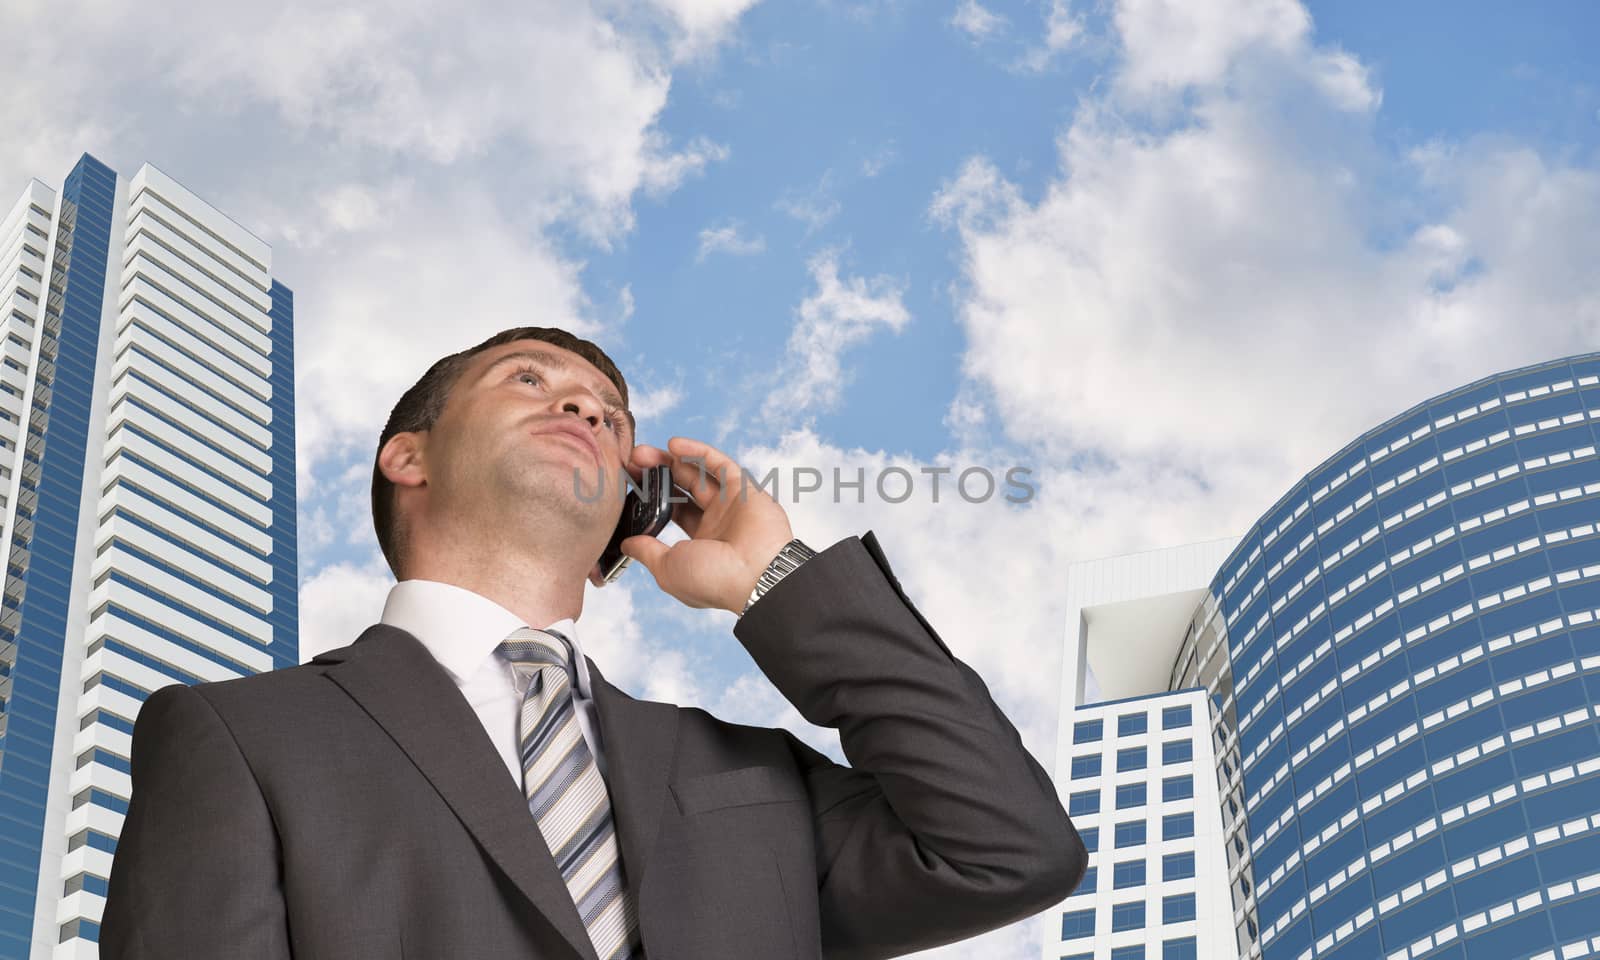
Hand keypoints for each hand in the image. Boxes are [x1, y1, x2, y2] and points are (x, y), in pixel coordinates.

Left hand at [613, 436, 794, 614]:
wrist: (756, 576)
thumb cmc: (713, 581)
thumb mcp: (668, 569)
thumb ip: (647, 552)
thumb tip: (627, 544)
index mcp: (699, 544)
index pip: (671, 512)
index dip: (650, 497)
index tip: (629, 484)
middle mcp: (716, 522)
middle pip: (682, 488)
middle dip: (657, 473)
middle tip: (633, 461)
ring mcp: (731, 504)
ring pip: (698, 473)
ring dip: (671, 460)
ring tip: (643, 453)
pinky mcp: (744, 489)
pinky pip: (719, 464)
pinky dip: (697, 452)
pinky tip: (673, 445)